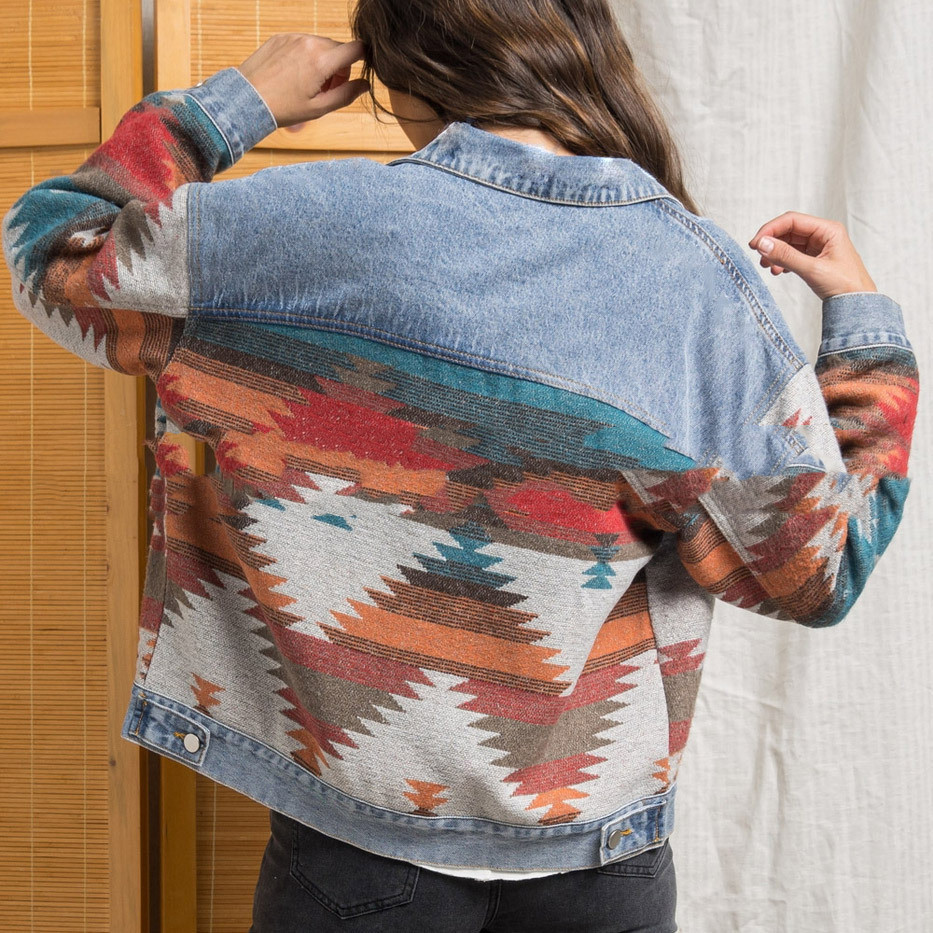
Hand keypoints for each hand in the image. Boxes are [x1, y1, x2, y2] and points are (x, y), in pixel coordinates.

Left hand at [237, 33, 369, 130]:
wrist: (248, 98)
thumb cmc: (283, 108)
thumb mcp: (319, 108)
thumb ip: (346, 95)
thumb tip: (365, 85)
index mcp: (322, 61)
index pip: (356, 48)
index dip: (363, 58)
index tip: (358, 71)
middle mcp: (310, 43)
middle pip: (339, 48)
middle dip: (339, 66)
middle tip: (327, 88)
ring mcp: (294, 37)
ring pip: (321, 45)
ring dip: (322, 60)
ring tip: (309, 82)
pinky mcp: (282, 37)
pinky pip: (303, 42)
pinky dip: (306, 55)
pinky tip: (294, 74)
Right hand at [747, 211, 877, 300]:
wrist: (857, 304)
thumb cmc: (846, 285)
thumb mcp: (812, 269)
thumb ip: (786, 256)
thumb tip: (763, 244)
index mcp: (828, 230)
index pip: (792, 220)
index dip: (771, 229)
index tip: (755, 243)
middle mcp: (823, 235)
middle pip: (789, 230)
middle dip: (772, 242)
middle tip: (758, 256)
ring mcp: (818, 247)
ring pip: (789, 243)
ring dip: (775, 253)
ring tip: (767, 266)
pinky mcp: (814, 259)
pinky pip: (792, 254)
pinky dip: (782, 261)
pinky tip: (778, 271)